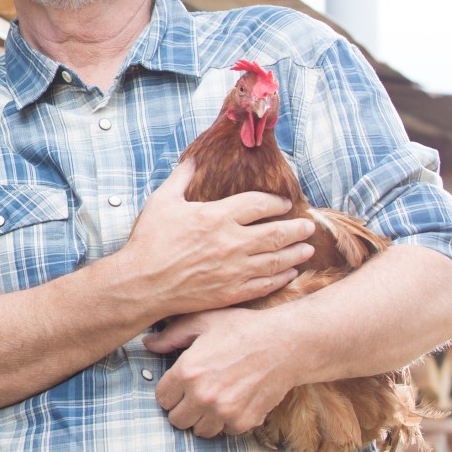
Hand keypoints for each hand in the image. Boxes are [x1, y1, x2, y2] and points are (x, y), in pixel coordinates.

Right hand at [114, 161, 318, 318]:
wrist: (143, 283)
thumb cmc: (150, 242)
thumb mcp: (162, 202)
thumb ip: (181, 178)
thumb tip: (192, 159)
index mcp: (217, 216)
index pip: (259, 204)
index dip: (276, 203)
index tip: (284, 204)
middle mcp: (231, 242)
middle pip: (277, 233)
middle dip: (297, 228)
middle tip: (308, 226)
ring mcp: (235, 269)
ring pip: (277, 259)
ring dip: (296, 253)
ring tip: (308, 248)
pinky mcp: (232, 292)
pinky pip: (266, 284)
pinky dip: (282, 278)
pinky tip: (290, 273)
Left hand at [145, 309, 292, 437]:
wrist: (285, 344)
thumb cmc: (242, 328)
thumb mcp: (202, 321)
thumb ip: (171, 335)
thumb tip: (148, 344)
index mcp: (187, 372)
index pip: (162, 399)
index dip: (170, 392)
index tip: (180, 386)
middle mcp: (203, 396)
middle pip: (177, 420)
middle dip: (184, 408)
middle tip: (196, 394)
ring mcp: (225, 412)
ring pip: (200, 431)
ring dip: (205, 418)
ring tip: (215, 398)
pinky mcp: (245, 421)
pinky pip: (226, 432)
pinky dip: (228, 421)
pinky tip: (235, 401)